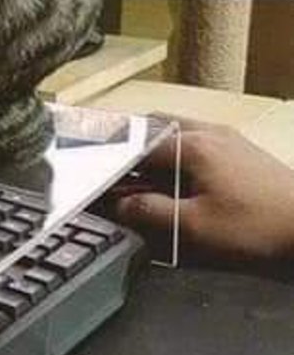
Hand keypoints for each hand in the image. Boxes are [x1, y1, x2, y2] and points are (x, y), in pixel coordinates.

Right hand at [116, 122, 293, 263]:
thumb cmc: (257, 226)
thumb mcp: (194, 228)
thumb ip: (149, 212)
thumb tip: (118, 205)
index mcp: (191, 145)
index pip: (134, 145)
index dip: (110, 165)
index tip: (96, 181)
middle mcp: (208, 131)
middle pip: (153, 126)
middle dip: (129, 147)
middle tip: (112, 173)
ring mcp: (228, 137)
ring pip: (176, 131)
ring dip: (153, 149)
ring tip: (141, 178)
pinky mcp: (242, 150)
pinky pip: (197, 140)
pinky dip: (176, 153)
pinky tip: (177, 179)